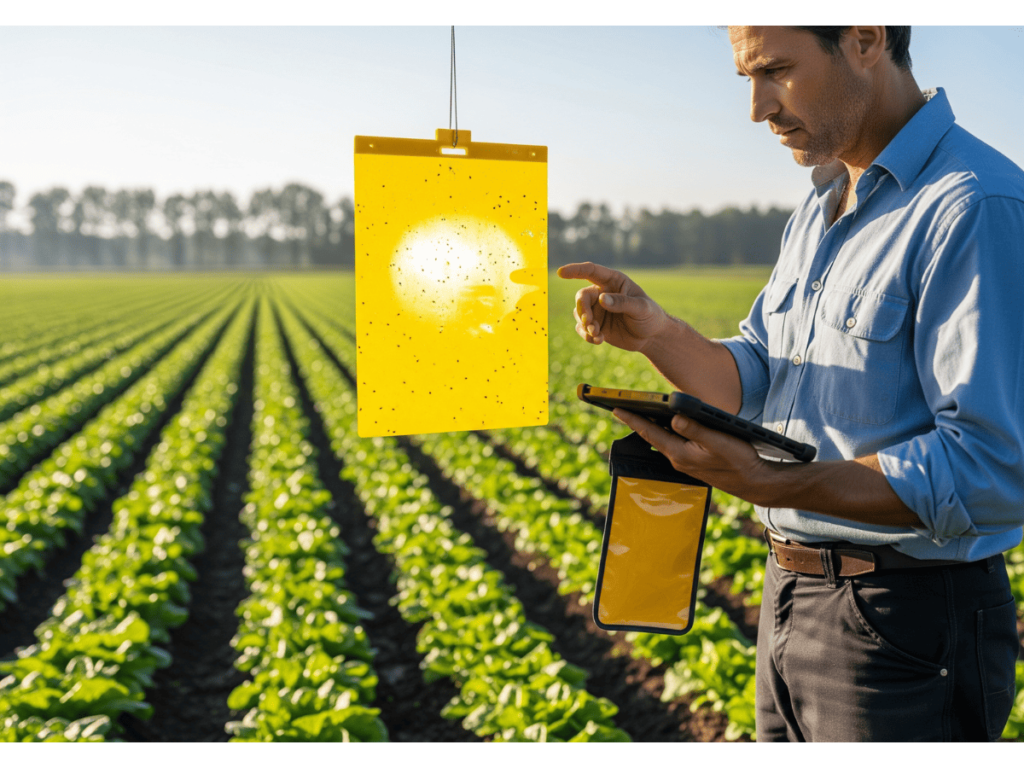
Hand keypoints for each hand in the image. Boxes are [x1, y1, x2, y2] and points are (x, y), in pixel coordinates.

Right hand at [557, 262, 669, 352]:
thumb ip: (622, 303)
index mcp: (613, 281)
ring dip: (586, 326)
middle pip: (582, 297)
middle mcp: (602, 293)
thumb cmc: (650, 316)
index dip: (575, 270)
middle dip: (583, 311)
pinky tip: (599, 341)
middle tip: (590, 324)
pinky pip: (582, 329)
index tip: (561, 273)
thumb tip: (601, 299)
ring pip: (579, 314)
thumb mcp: (641, 308)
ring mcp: (597, 309)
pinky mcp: (595, 325)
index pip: (591, 271)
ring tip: (597, 335)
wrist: (651, 337)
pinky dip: (587, 336)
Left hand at [611, 408, 772, 503]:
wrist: (753, 482)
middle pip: (652, 436)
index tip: (616, 408)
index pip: (650, 433)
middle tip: (622, 406)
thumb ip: (694, 429)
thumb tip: (673, 417)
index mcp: (680, 453)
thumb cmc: (739, 461)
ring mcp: (684, 461)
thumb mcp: (718, 441)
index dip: (632, 419)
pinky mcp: (693, 461)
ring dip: (651, 426)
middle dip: (637, 421)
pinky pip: (673, 443)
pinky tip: (666, 423)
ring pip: (662, 439)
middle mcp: (678, 458)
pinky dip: (665, 432)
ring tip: (639, 411)